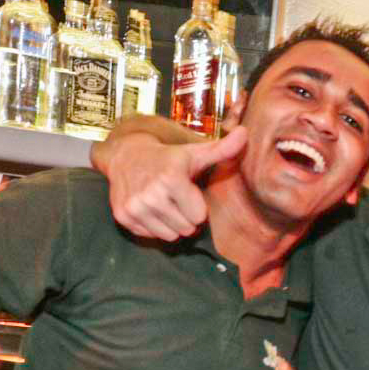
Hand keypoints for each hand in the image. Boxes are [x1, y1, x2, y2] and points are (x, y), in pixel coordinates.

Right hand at [99, 126, 247, 240]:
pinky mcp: (123, 217)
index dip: (197, 206)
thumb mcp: (196, 153)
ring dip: (172, 224)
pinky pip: (151, 236)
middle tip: (176, 199)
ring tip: (165, 204)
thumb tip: (245, 133)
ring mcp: (135, 206)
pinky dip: (154, 226)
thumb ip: (223, 149)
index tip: (188, 191)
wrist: (126, 155)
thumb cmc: (168, 157)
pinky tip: (150, 207)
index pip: (198, 216)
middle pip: (186, 229)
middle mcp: (150, 194)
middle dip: (186, 217)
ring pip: (169, 236)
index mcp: (172, 178)